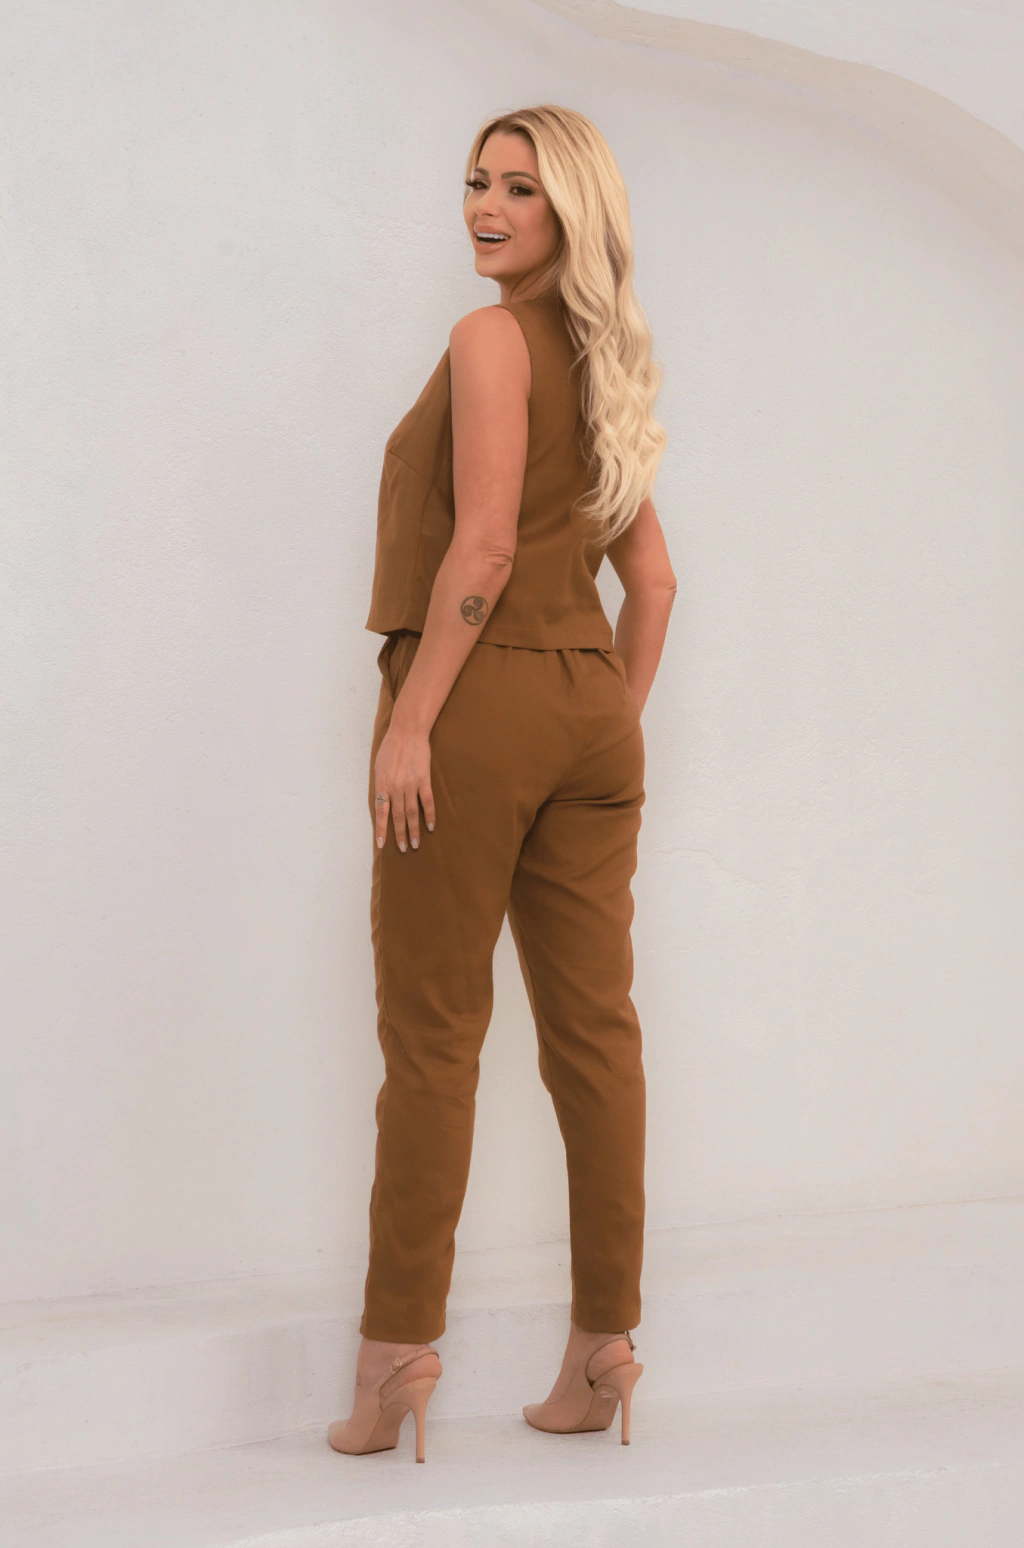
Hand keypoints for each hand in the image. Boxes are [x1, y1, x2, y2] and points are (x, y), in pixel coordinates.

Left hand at [373, 723, 435, 851]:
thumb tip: (382, 800)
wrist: (407, 732)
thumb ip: (381, 784)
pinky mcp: (424, 780)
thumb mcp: (379, 766)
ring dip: (413, 830)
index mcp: (382, 784)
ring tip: (416, 844)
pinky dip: (429, 815)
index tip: (381, 844)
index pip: (381, 812)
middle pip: (398, 816)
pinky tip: (430, 826)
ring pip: (412, 813)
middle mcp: (395, 787)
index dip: (381, 830)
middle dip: (400, 835)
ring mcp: (410, 784)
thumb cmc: (391, 747)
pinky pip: (427, 802)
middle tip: (404, 849)